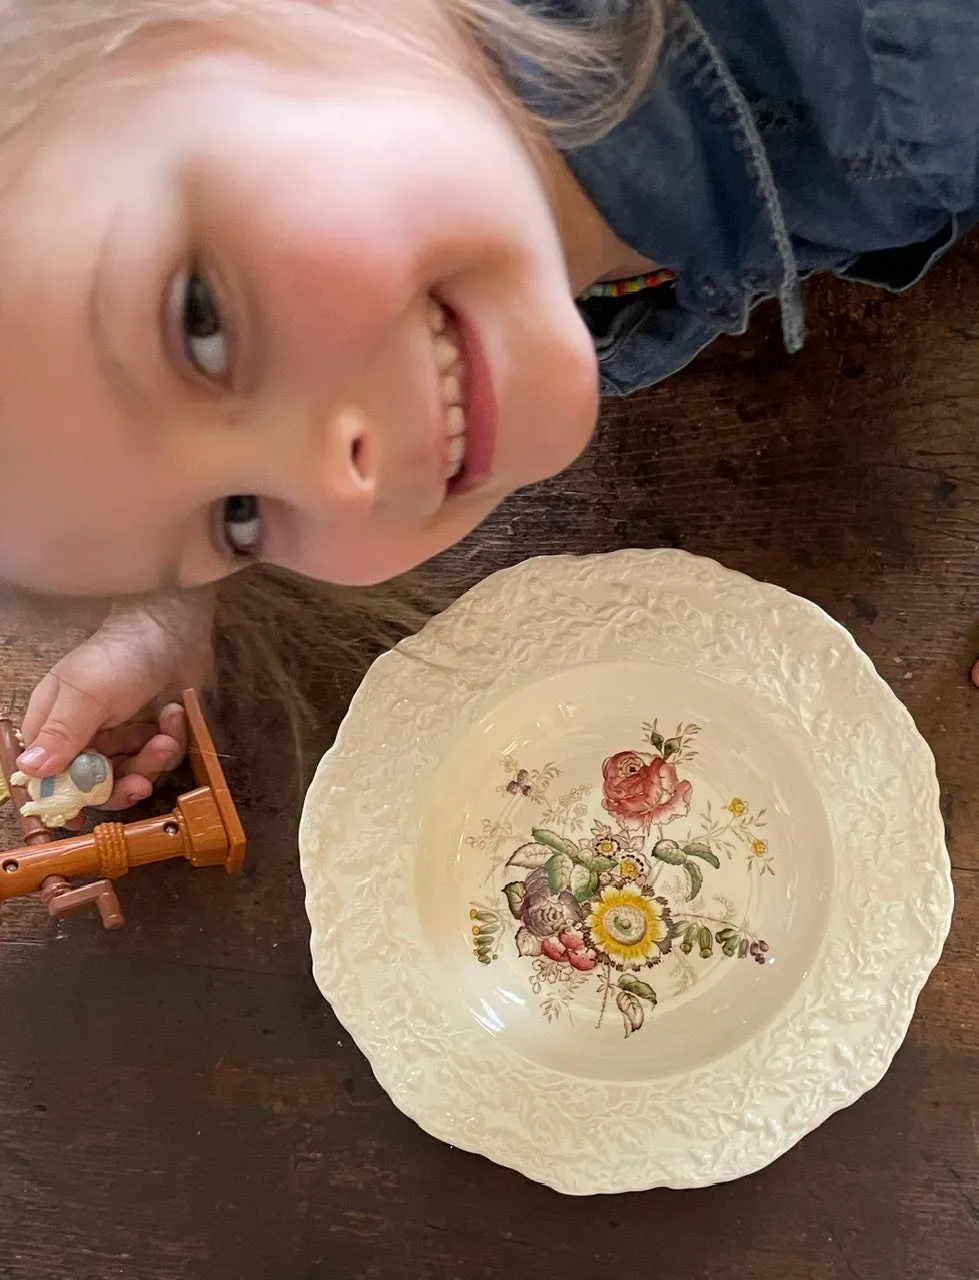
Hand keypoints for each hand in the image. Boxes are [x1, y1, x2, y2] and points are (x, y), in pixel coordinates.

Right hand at [17, 590, 213, 811]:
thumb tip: (30, 770)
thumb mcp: (86, 694)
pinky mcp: (152, 733)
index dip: (63, 796)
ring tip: (165, 737)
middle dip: (120, 784)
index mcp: (52, 723)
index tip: (82, 812)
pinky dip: (169, 740)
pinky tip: (173, 715)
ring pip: (131, 773)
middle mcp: (84, 734)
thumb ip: (61, 733)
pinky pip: (159, 757)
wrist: (173, 628)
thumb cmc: (120, 655)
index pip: (47, 774)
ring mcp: (120, 735)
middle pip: (94, 784)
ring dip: (151, 760)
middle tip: (140, 783)